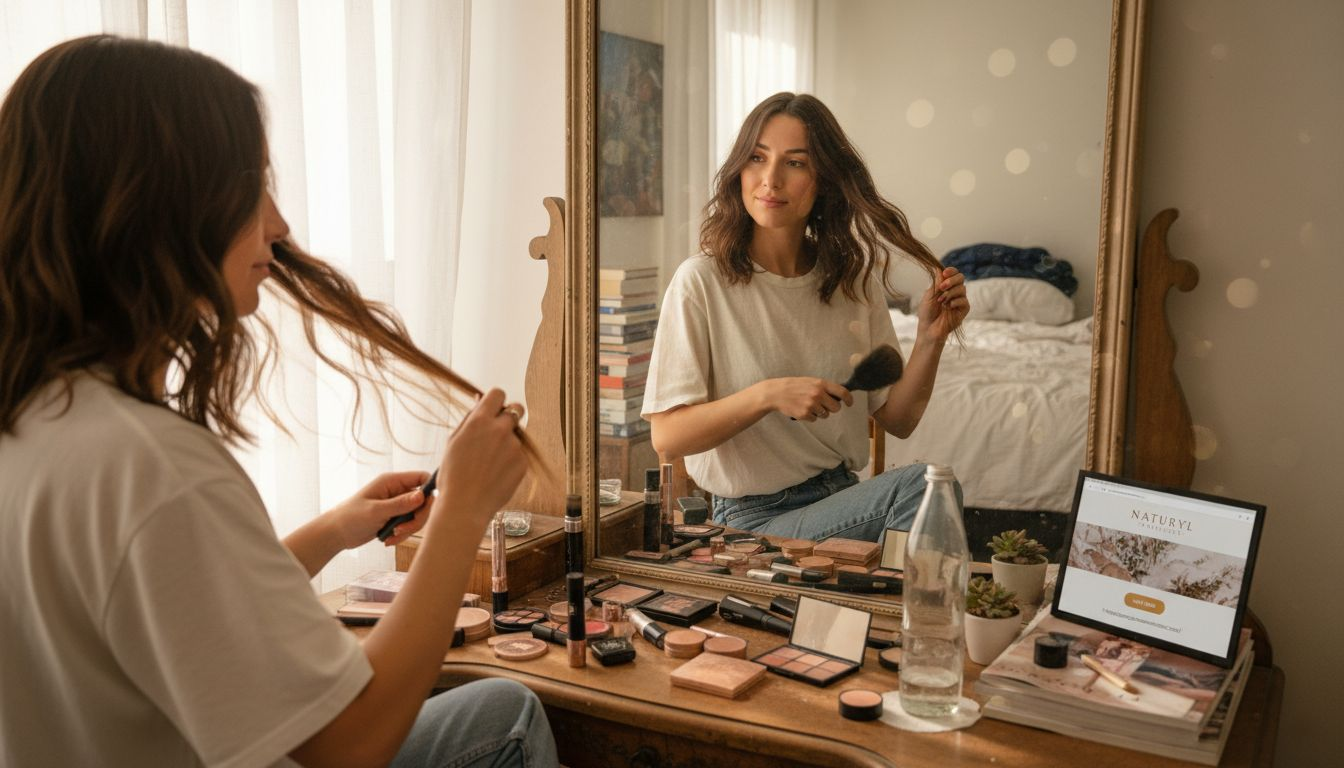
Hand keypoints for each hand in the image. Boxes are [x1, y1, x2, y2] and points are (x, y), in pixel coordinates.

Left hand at [325, 470, 430, 547]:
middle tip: (402, 530)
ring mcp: (397, 505)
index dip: (429, 490)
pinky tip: (388, 539)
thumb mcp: (376, 511)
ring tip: (392, 536)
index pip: (422, 478)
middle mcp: (397, 491)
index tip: (425, 508)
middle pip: (424, 501)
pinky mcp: (395, 518)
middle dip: (417, 518)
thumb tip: (422, 496)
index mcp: (392, 481)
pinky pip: (409, 526)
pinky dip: (402, 535)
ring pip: (417, 516)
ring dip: (408, 529)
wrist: (336, 533)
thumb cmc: (350, 517)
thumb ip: (400, 504)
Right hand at [435, 389, 527, 528]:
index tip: (492, 409)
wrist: (465, 506)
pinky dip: (511, 460)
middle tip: (498, 430)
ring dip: (508, 441)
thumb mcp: (454, 441)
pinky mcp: (523, 462)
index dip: (495, 400)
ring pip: (517, 434)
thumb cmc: (453, 475)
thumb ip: (470, 418)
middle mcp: (500, 430)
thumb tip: (480, 400)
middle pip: (516, 408)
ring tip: (490, 462)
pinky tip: (496, 473)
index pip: (498, 393)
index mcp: (479, 421)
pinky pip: (520, 453)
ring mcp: (514, 446)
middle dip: (509, 415)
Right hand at [763, 377, 852, 421]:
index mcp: (821, 384)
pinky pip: (815, 419)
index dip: (848, 399)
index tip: (849, 403)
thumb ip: (824, 387)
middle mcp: (818, 394)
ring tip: (808, 405)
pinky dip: (810, 416)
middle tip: (824, 405)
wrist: (776, 393)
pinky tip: (802, 409)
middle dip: (832, 408)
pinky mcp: (805, 414)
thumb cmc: (794, 386)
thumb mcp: (811, 381)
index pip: (842, 392)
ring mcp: (811, 405)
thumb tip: (839, 396)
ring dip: (820, 412)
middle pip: (836, 407)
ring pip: (825, 415)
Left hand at [917, 266, 968, 342]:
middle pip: (961, 277)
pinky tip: (948, 307)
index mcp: (945, 286)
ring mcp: (960, 300)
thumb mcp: (930, 295)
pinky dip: (955, 302)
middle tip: (942, 288)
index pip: (953, 273)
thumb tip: (939, 268)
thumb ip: (936, 282)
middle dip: (951, 280)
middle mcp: (954, 291)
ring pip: (962, 288)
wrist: (929, 328)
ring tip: (941, 301)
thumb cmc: (927, 313)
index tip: (944, 273)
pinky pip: (964, 301)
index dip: (951, 271)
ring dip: (950, 293)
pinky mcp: (964, 309)